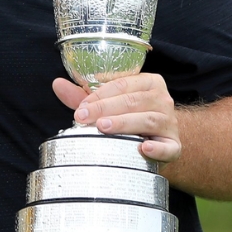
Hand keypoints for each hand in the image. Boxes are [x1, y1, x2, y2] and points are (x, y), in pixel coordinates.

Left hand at [52, 73, 181, 163]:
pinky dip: (158, 149)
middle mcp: (162, 100)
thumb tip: (57, 84)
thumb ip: (84, 95)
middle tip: (84, 118)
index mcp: (148, 83)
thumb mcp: (109, 104)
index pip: (122, 84)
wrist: (158, 140)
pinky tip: (144, 148)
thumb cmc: (130, 117)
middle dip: (106, 109)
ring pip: (149, 119)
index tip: (81, 108)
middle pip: (134, 101)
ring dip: (125, 123)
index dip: (100, 95)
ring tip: (103, 128)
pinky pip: (169, 147)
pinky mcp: (174, 145)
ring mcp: (170, 123)